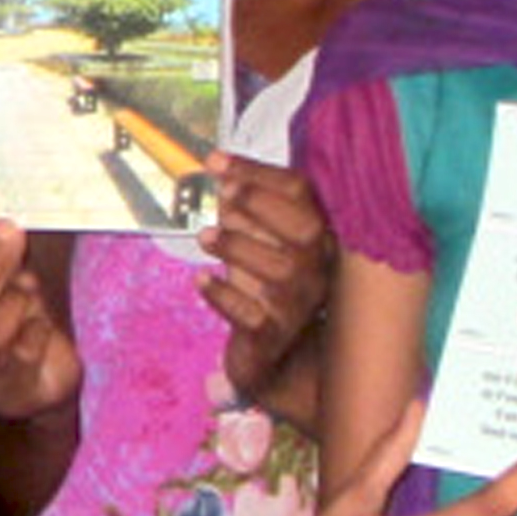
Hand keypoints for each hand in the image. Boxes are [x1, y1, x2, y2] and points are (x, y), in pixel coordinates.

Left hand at [196, 156, 331, 401]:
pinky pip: (252, 314)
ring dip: (238, 247)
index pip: (300, 193)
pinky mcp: (273, 335)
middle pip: (304, 229)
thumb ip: (243, 208)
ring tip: (205, 236)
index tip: (216, 160)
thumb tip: (220, 170)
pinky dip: (224, 294)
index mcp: (313, 236)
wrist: (272, 355)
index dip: (258, 173)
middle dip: (260, 204)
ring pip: (280, 271)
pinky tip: (202, 280)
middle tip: (223, 192)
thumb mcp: (256, 241)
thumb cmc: (262, 287)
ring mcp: (298, 304)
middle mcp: (314, 268)